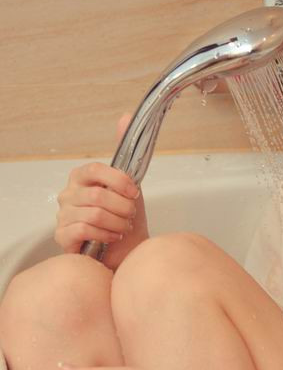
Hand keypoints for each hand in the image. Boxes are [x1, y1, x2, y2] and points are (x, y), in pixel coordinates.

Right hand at [54, 114, 148, 268]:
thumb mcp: (131, 186)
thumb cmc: (125, 220)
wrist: (127, 252)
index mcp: (82, 178)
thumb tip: (125, 117)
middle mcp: (68, 194)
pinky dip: (106, 235)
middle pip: (97, 195)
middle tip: (129, 216)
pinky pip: (84, 230)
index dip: (118, 182)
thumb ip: (125, 153)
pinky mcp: (63, 236)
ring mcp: (63, 216)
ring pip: (94, 214)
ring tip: (122, 227)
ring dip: (117, 223)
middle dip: (122, 208)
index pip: (94, 170)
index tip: (134, 193)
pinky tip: (112, 237)